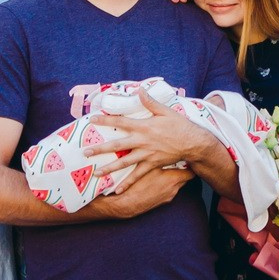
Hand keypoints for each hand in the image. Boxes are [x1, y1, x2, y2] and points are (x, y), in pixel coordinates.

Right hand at [87, 157, 190, 217]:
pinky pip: (169, 191)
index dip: (190, 164)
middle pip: (185, 178)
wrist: (127, 204)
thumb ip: (158, 157)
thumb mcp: (148, 166)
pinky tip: (157, 181)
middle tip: (176, 160)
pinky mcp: (162, 202)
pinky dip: (166, 185)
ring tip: (165, 169)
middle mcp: (174, 189)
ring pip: (177, 184)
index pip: (191, 172)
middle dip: (181, 169)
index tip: (186, 158)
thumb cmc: (138, 184)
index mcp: (173, 179)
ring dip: (173, 177)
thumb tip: (164, 147)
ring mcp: (169, 196)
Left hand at [91, 90, 217, 175]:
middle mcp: (142, 141)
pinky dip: (128, 183)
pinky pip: (138, 175)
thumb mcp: (165, 111)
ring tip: (96, 174)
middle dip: (100, 149)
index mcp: (143, 127)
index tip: (92, 119)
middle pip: (117, 146)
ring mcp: (146, 155)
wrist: (193, 143)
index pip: (120, 122)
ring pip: (124, 163)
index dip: (105, 120)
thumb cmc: (179, 125)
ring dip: (109, 168)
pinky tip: (118, 190)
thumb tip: (139, 90)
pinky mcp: (152, 164)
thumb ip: (150, 102)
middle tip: (85, 153)